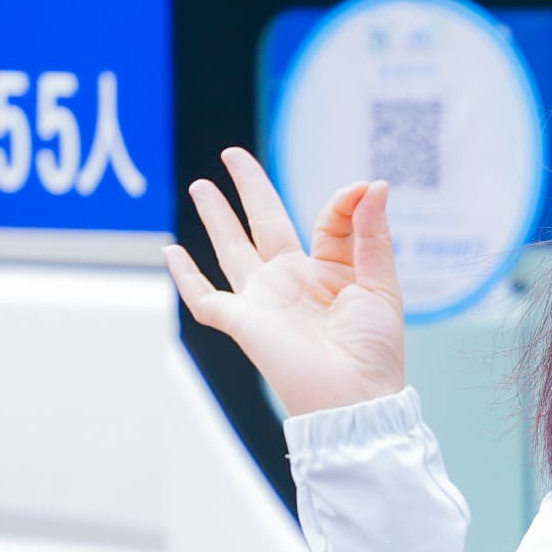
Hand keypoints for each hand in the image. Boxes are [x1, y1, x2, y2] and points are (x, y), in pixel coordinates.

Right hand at [163, 149, 407, 418]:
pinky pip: (205, 298)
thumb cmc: (375, 351)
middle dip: (248, 189)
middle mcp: (292, 281)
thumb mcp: (381, 284)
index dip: (343, 202)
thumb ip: (371, 234)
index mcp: (329, 272)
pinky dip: (185, 277)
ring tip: (201, 186)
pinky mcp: (243, 322)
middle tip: (232, 154)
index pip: (326, 222)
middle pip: (265, 223)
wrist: (356, 397)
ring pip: (232, 249)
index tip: (362, 190)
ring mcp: (264, 300)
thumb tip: (373, 184)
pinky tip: (170, 251)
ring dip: (216, 217)